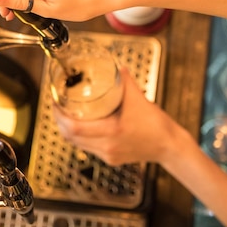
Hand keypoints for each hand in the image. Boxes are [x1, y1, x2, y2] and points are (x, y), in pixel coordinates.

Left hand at [53, 68, 179, 166]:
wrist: (170, 146)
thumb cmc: (157, 124)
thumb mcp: (139, 99)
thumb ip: (125, 81)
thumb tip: (116, 67)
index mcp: (112, 132)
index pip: (74, 128)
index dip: (59, 115)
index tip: (56, 102)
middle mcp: (107, 147)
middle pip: (70, 137)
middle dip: (59, 121)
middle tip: (57, 107)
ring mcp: (108, 155)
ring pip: (77, 144)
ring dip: (68, 130)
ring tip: (65, 114)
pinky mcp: (110, 159)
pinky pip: (87, 148)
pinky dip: (80, 136)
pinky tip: (81, 125)